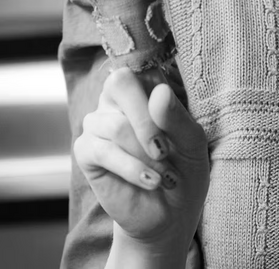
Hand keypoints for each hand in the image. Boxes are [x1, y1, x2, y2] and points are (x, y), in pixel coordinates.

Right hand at [74, 68, 209, 263]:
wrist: (169, 214)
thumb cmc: (184, 170)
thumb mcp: (193, 144)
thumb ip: (178, 118)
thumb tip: (159, 92)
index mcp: (145, 89)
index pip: (141, 65)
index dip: (155, 87)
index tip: (170, 115)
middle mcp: (118, 101)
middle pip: (119, 83)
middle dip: (146, 120)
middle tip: (164, 150)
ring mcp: (98, 124)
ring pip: (114, 125)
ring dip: (144, 155)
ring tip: (165, 174)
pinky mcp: (86, 151)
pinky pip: (102, 150)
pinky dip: (131, 168)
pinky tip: (151, 181)